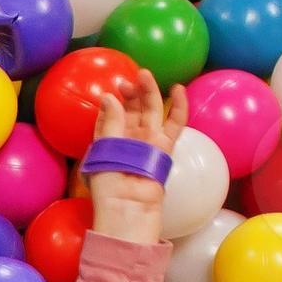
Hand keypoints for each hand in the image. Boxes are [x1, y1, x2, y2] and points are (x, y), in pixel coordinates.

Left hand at [85, 76, 190, 245]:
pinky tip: (178, 89)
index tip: (112, 90)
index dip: (112, 103)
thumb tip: (109, 96)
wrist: (128, 207)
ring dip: (148, 92)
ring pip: (151, 111)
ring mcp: (147, 142)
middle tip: (127, 80)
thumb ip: (109, 123)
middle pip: (132, 110)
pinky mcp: (163, 147)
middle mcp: (129, 140)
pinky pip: (174, 124)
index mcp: (109, 142)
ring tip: (144, 74)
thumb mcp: (102, 150)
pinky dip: (178, 106)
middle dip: (131, 93)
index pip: (111, 117)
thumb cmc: (108, 185)